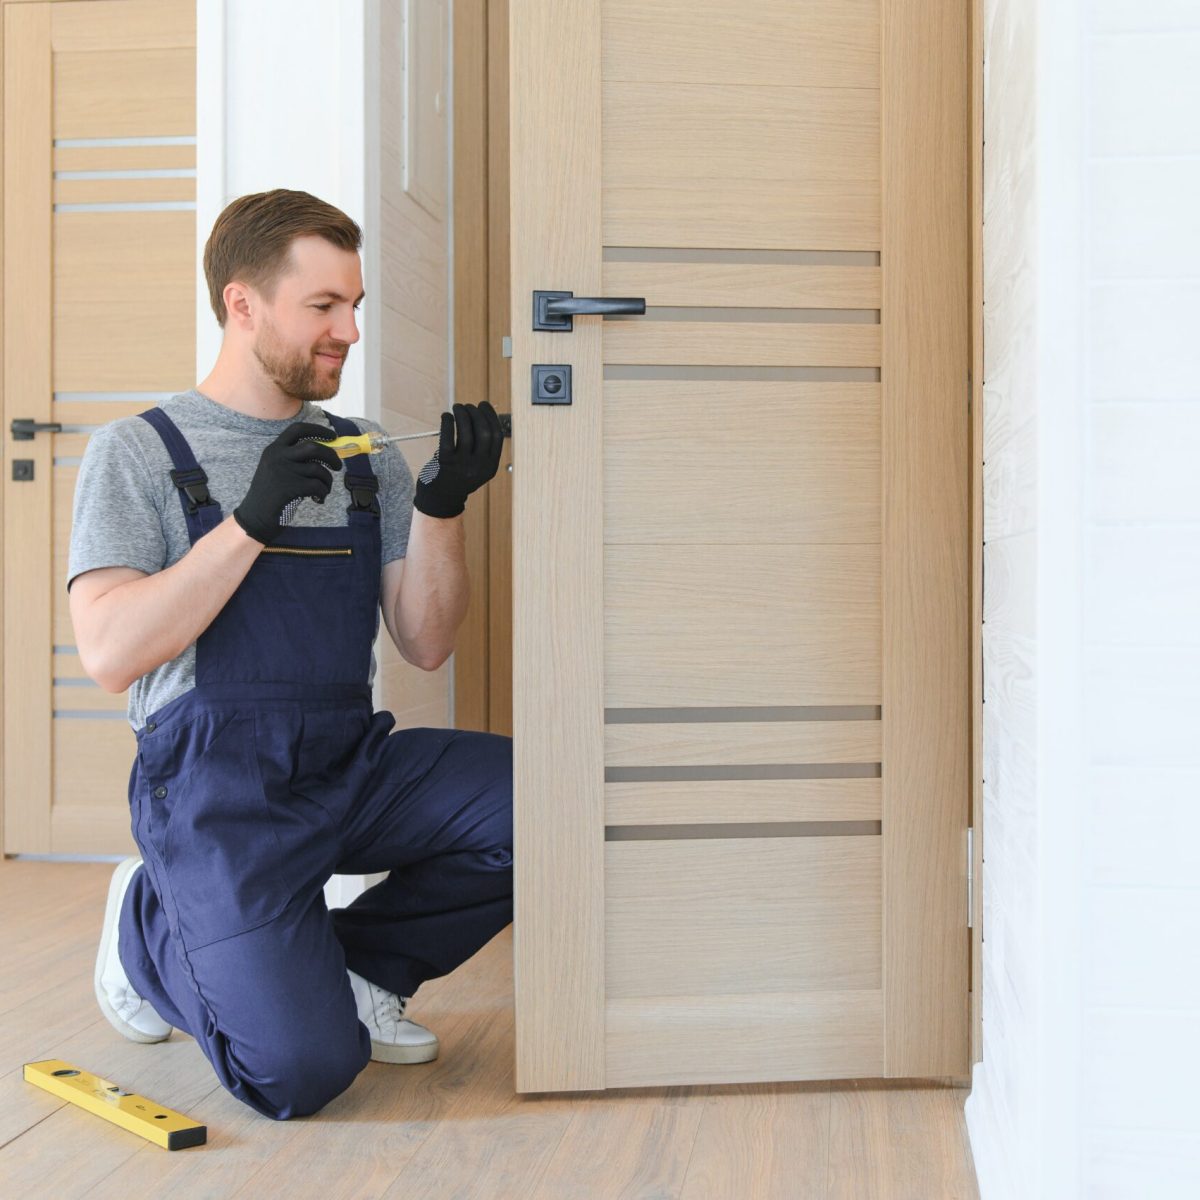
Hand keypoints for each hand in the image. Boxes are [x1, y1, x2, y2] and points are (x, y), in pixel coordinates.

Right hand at [233, 421, 343, 544]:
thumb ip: (295, 459)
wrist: (255, 516)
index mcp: (274, 449)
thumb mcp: (277, 469)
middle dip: (331, 456)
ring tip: (324, 490)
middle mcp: (278, 456)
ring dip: (328, 481)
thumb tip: (328, 454)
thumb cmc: (271, 494)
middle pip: (313, 447)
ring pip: (318, 469)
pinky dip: (323, 493)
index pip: (298, 430)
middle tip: (338, 466)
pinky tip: (318, 499)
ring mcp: (283, 471)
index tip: (333, 435)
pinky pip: (317, 485)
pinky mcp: (290, 487)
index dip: (318, 430)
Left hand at [413, 401, 503, 518]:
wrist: (440, 499)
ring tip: (457, 408)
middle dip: (476, 413)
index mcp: (490, 466)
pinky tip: (446, 417)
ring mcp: (462, 465)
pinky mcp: (445, 462)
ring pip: (466, 431)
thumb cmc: (458, 477)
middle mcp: (479, 466)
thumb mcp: (477, 467)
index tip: (483, 405)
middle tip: (468, 407)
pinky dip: (447, 421)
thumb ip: (482, 447)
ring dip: (462, 414)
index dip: (491, 416)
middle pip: (483, 431)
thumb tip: (481, 415)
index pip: (497, 435)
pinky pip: (448, 436)